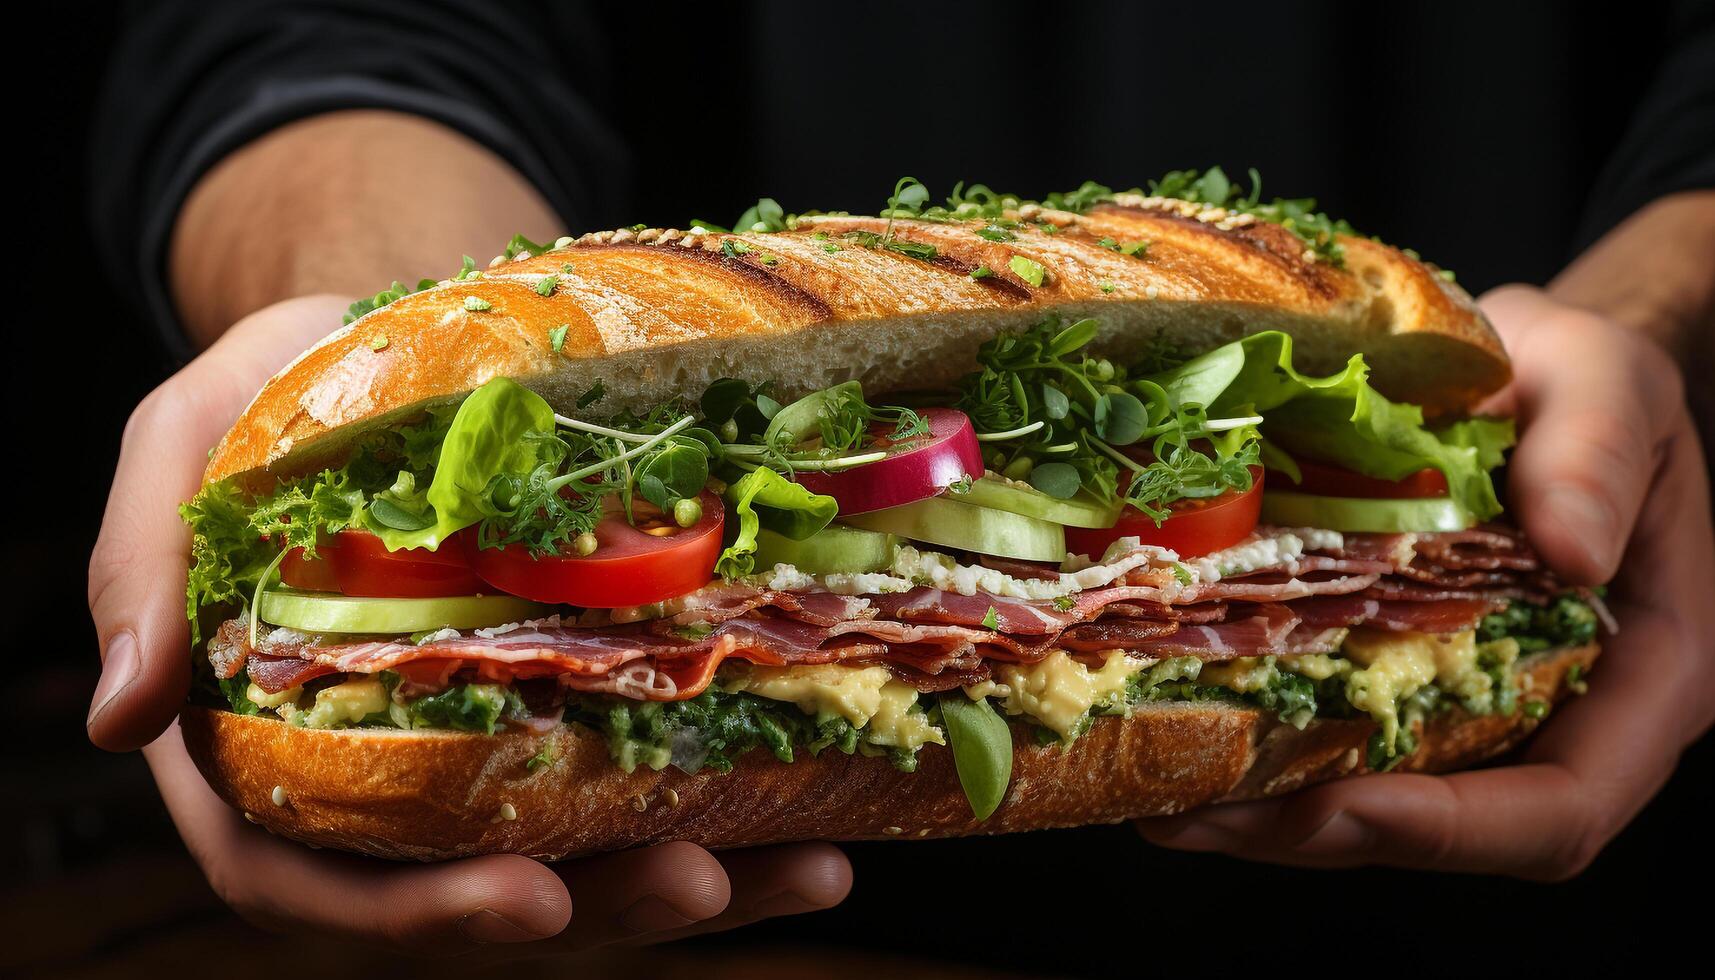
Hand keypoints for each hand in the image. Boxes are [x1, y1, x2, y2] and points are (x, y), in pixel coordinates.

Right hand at [87, 296, 850, 951]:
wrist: (393, 337)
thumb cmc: (280, 391)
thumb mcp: (180, 442)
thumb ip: (143, 566)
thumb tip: (117, 717)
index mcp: (271, 742)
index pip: (315, 872)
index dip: (411, 910)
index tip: (523, 896)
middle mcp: (391, 770)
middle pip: (481, 884)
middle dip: (596, 905)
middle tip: (696, 882)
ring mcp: (497, 743)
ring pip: (591, 853)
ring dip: (700, 879)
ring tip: (804, 864)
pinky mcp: (583, 699)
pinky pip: (658, 774)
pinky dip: (745, 805)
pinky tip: (832, 811)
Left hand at [1136, 285, 1714, 879]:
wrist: (1533, 365)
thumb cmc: (1587, 376)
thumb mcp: (1608, 379)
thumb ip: (1600, 452)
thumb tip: (1576, 552)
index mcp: (1648, 673)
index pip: (1561, 805)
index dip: (1453, 829)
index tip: (1339, 800)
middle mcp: (1564, 717)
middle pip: (1447, 831)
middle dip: (1318, 834)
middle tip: (1197, 815)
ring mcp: (1478, 709)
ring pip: (1379, 805)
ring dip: (1265, 817)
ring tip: (1161, 803)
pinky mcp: (1407, 682)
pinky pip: (1340, 741)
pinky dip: (1259, 752)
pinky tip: (1170, 733)